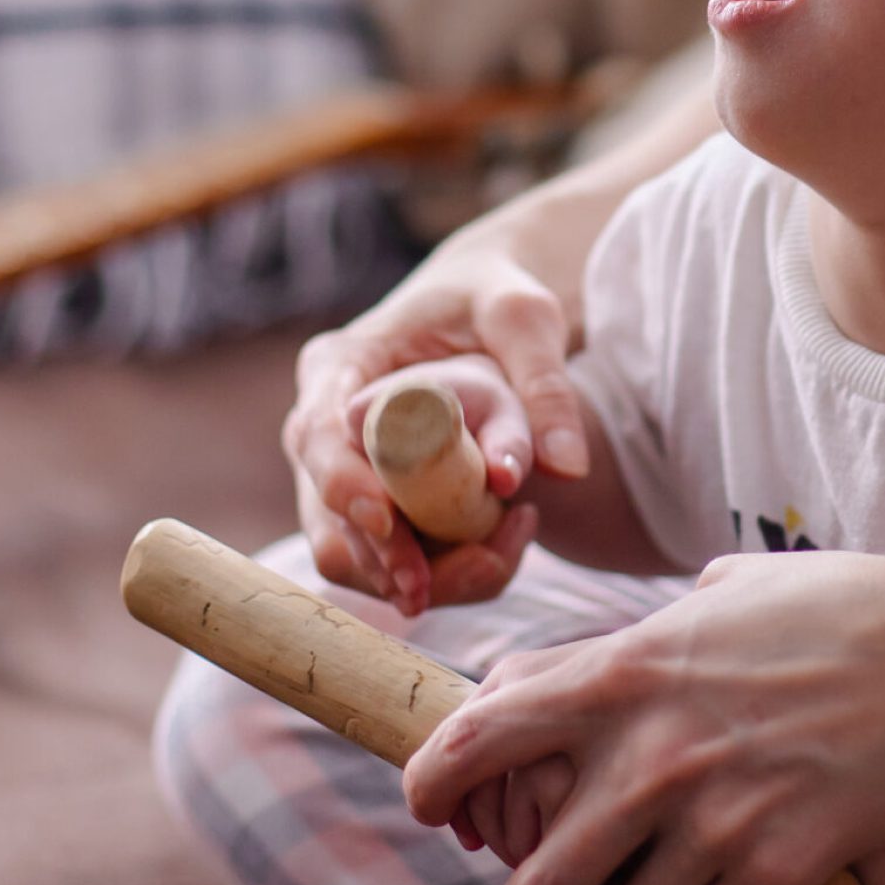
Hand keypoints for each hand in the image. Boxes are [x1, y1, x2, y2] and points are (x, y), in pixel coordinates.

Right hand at [284, 203, 586, 610]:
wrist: (487, 310)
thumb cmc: (497, 297)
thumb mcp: (526, 319)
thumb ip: (545, 385)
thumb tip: (567, 468)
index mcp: (342, 361)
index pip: (317, 433)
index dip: (343, 484)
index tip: (387, 521)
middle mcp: (325, 421)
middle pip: (323, 510)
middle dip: (379, 557)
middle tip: (437, 587)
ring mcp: (340, 470)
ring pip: (349, 552)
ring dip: (409, 578)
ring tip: (493, 564)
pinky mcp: (370, 504)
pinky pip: (382, 562)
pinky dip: (432, 575)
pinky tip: (495, 555)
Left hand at [404, 549, 884, 884]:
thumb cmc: (843, 608)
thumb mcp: (727, 591)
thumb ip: (650, 631)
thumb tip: (604, 652)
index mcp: (627, 670)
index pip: (478, 737)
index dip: (432, 779)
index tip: (429, 800)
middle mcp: (653, 753)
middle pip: (534, 884)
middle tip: (568, 873)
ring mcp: (715, 819)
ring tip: (668, 868)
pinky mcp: (776, 871)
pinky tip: (728, 882)